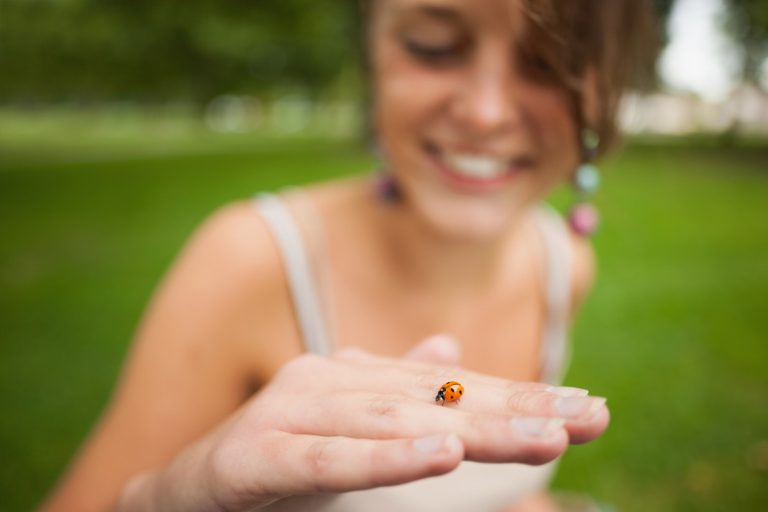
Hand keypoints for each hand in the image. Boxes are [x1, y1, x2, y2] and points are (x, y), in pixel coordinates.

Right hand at [118, 335, 608, 511]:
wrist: (186, 489)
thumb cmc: (277, 459)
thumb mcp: (349, 430)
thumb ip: (397, 393)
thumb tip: (449, 351)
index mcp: (359, 378)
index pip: (454, 387)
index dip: (520, 396)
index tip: (588, 409)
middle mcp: (333, 382)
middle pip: (439, 398)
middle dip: (518, 409)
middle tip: (589, 416)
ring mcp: (296, 412)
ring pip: (396, 422)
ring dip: (471, 429)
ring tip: (542, 436)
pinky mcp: (261, 454)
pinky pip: (332, 459)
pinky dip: (387, 458)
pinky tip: (442, 453)